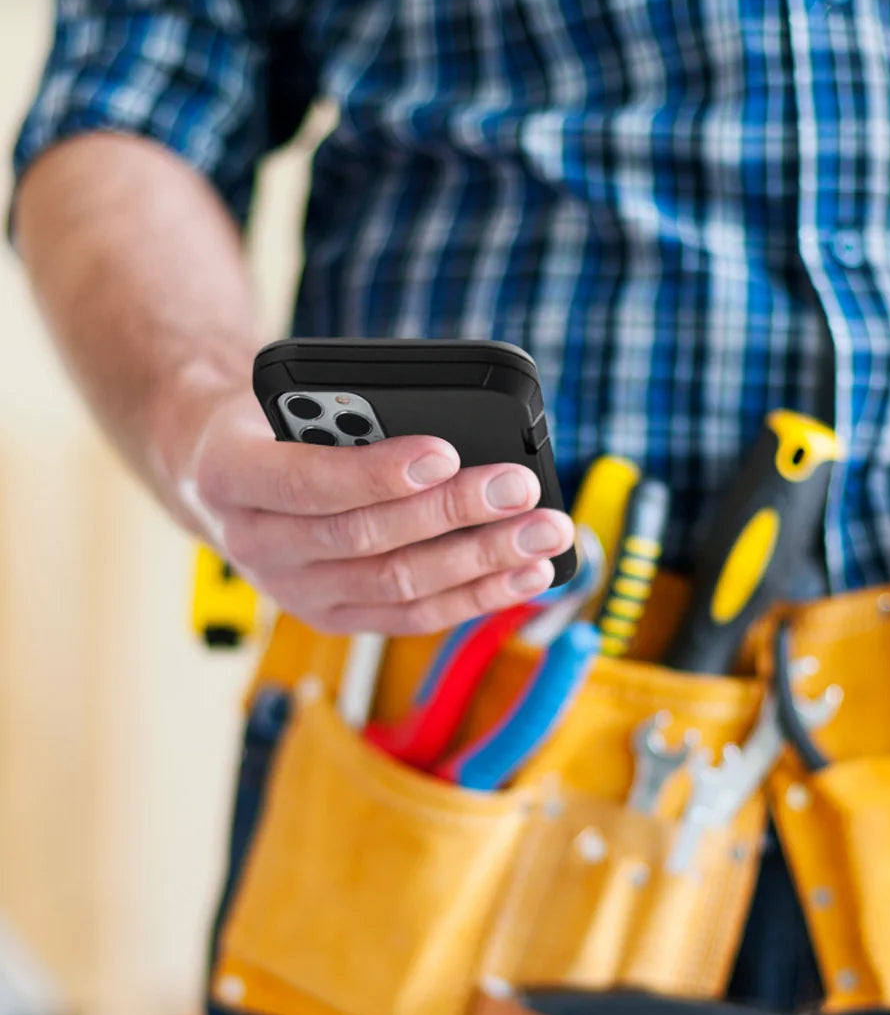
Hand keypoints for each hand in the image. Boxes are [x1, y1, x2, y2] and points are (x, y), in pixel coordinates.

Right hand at [173, 392, 575, 634]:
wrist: (220, 475)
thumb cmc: (272, 421)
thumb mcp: (289, 396)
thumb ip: (350, 414)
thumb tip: (451, 440)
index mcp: (230, 476)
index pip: (310, 482)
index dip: (379, 472)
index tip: (446, 452)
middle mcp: (255, 546)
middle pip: (368, 539)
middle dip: (454, 512)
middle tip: (519, 487)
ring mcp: (295, 592)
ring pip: (399, 586)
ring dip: (482, 561)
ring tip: (544, 534)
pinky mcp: (336, 618)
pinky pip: (413, 616)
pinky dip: (477, 596)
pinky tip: (527, 574)